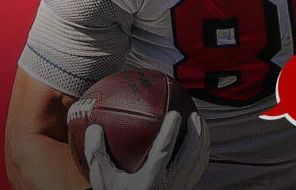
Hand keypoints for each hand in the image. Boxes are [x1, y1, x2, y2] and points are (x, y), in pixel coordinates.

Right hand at [84, 111, 209, 189]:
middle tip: (195, 114)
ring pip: (199, 162)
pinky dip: (201, 153)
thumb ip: (97, 155)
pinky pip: (198, 169)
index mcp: (149, 183)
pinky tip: (198, 142)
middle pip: (190, 156)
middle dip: (197, 134)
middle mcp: (170, 187)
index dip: (170, 132)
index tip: (174, 113)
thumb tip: (93, 127)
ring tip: (200, 123)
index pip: (164, 153)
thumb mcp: (102, 181)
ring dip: (203, 141)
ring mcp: (181, 189)